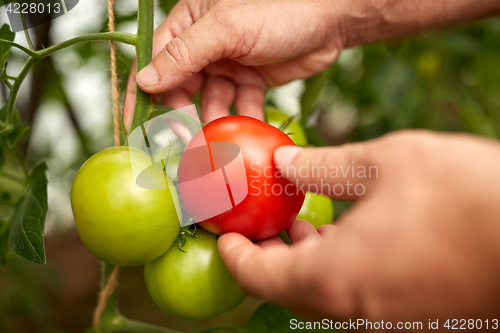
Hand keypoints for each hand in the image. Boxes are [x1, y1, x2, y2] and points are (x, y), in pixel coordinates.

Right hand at [123, 0, 342, 129]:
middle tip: (187, 142)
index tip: (136, 127)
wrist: (332, 17)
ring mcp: (229, 64)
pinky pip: (239, 105)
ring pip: (210, 101)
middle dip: (183, 116)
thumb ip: (184, 54)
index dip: (143, 94)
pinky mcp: (251, 80)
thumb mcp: (226, 28)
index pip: (155, 61)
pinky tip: (247, 133)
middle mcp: (205, 46)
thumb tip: (145, 81)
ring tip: (218, 143)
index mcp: (189, 23)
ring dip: (213, 122)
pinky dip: (242, 120)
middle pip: (181, 88)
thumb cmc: (280, 9)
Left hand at [218, 130, 499, 321]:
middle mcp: (354, 311)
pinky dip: (338, 268)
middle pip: (287, 290)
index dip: (234, 255)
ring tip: (303, 222)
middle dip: (269, 256)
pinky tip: (350, 235)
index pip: (258, 277)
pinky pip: (357, 296)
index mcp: (332, 278)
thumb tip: (286, 162)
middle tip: (264, 223)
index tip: (226, 235)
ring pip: (323, 294)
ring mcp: (386, 320)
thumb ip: (325, 166)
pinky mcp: (414, 316)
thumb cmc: (464, 197)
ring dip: (304, 260)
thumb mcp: (384, 163)